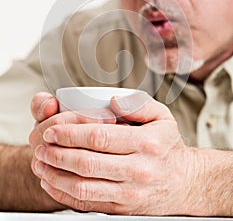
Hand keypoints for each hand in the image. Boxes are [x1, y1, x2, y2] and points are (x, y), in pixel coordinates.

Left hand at [31, 92, 204, 215]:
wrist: (185, 182)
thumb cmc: (168, 145)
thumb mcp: (162, 116)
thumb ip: (138, 104)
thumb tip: (112, 101)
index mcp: (145, 143)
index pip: (100, 137)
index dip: (71, 133)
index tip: (53, 129)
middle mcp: (138, 170)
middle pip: (87, 163)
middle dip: (58, 154)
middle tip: (41, 145)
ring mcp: (130, 193)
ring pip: (84, 187)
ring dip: (56, 175)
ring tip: (40, 163)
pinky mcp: (123, 209)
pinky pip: (88, 204)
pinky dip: (64, 194)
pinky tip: (51, 182)